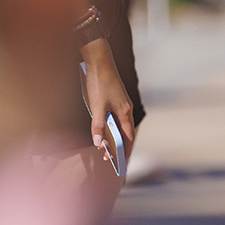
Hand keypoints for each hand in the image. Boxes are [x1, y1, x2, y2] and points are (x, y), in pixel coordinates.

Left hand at [81, 38, 134, 167]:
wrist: (98, 60)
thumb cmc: (99, 83)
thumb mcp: (96, 107)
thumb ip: (98, 126)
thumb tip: (99, 143)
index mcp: (125, 112)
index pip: (128, 138)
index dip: (125, 151)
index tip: (122, 164)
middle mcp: (125, 109)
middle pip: (124, 132)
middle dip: (118, 146)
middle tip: (110, 159)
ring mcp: (120, 102)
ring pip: (119, 124)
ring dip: (113, 136)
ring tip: (105, 147)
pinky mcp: (113, 97)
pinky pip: (114, 116)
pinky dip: (110, 126)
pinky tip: (103, 128)